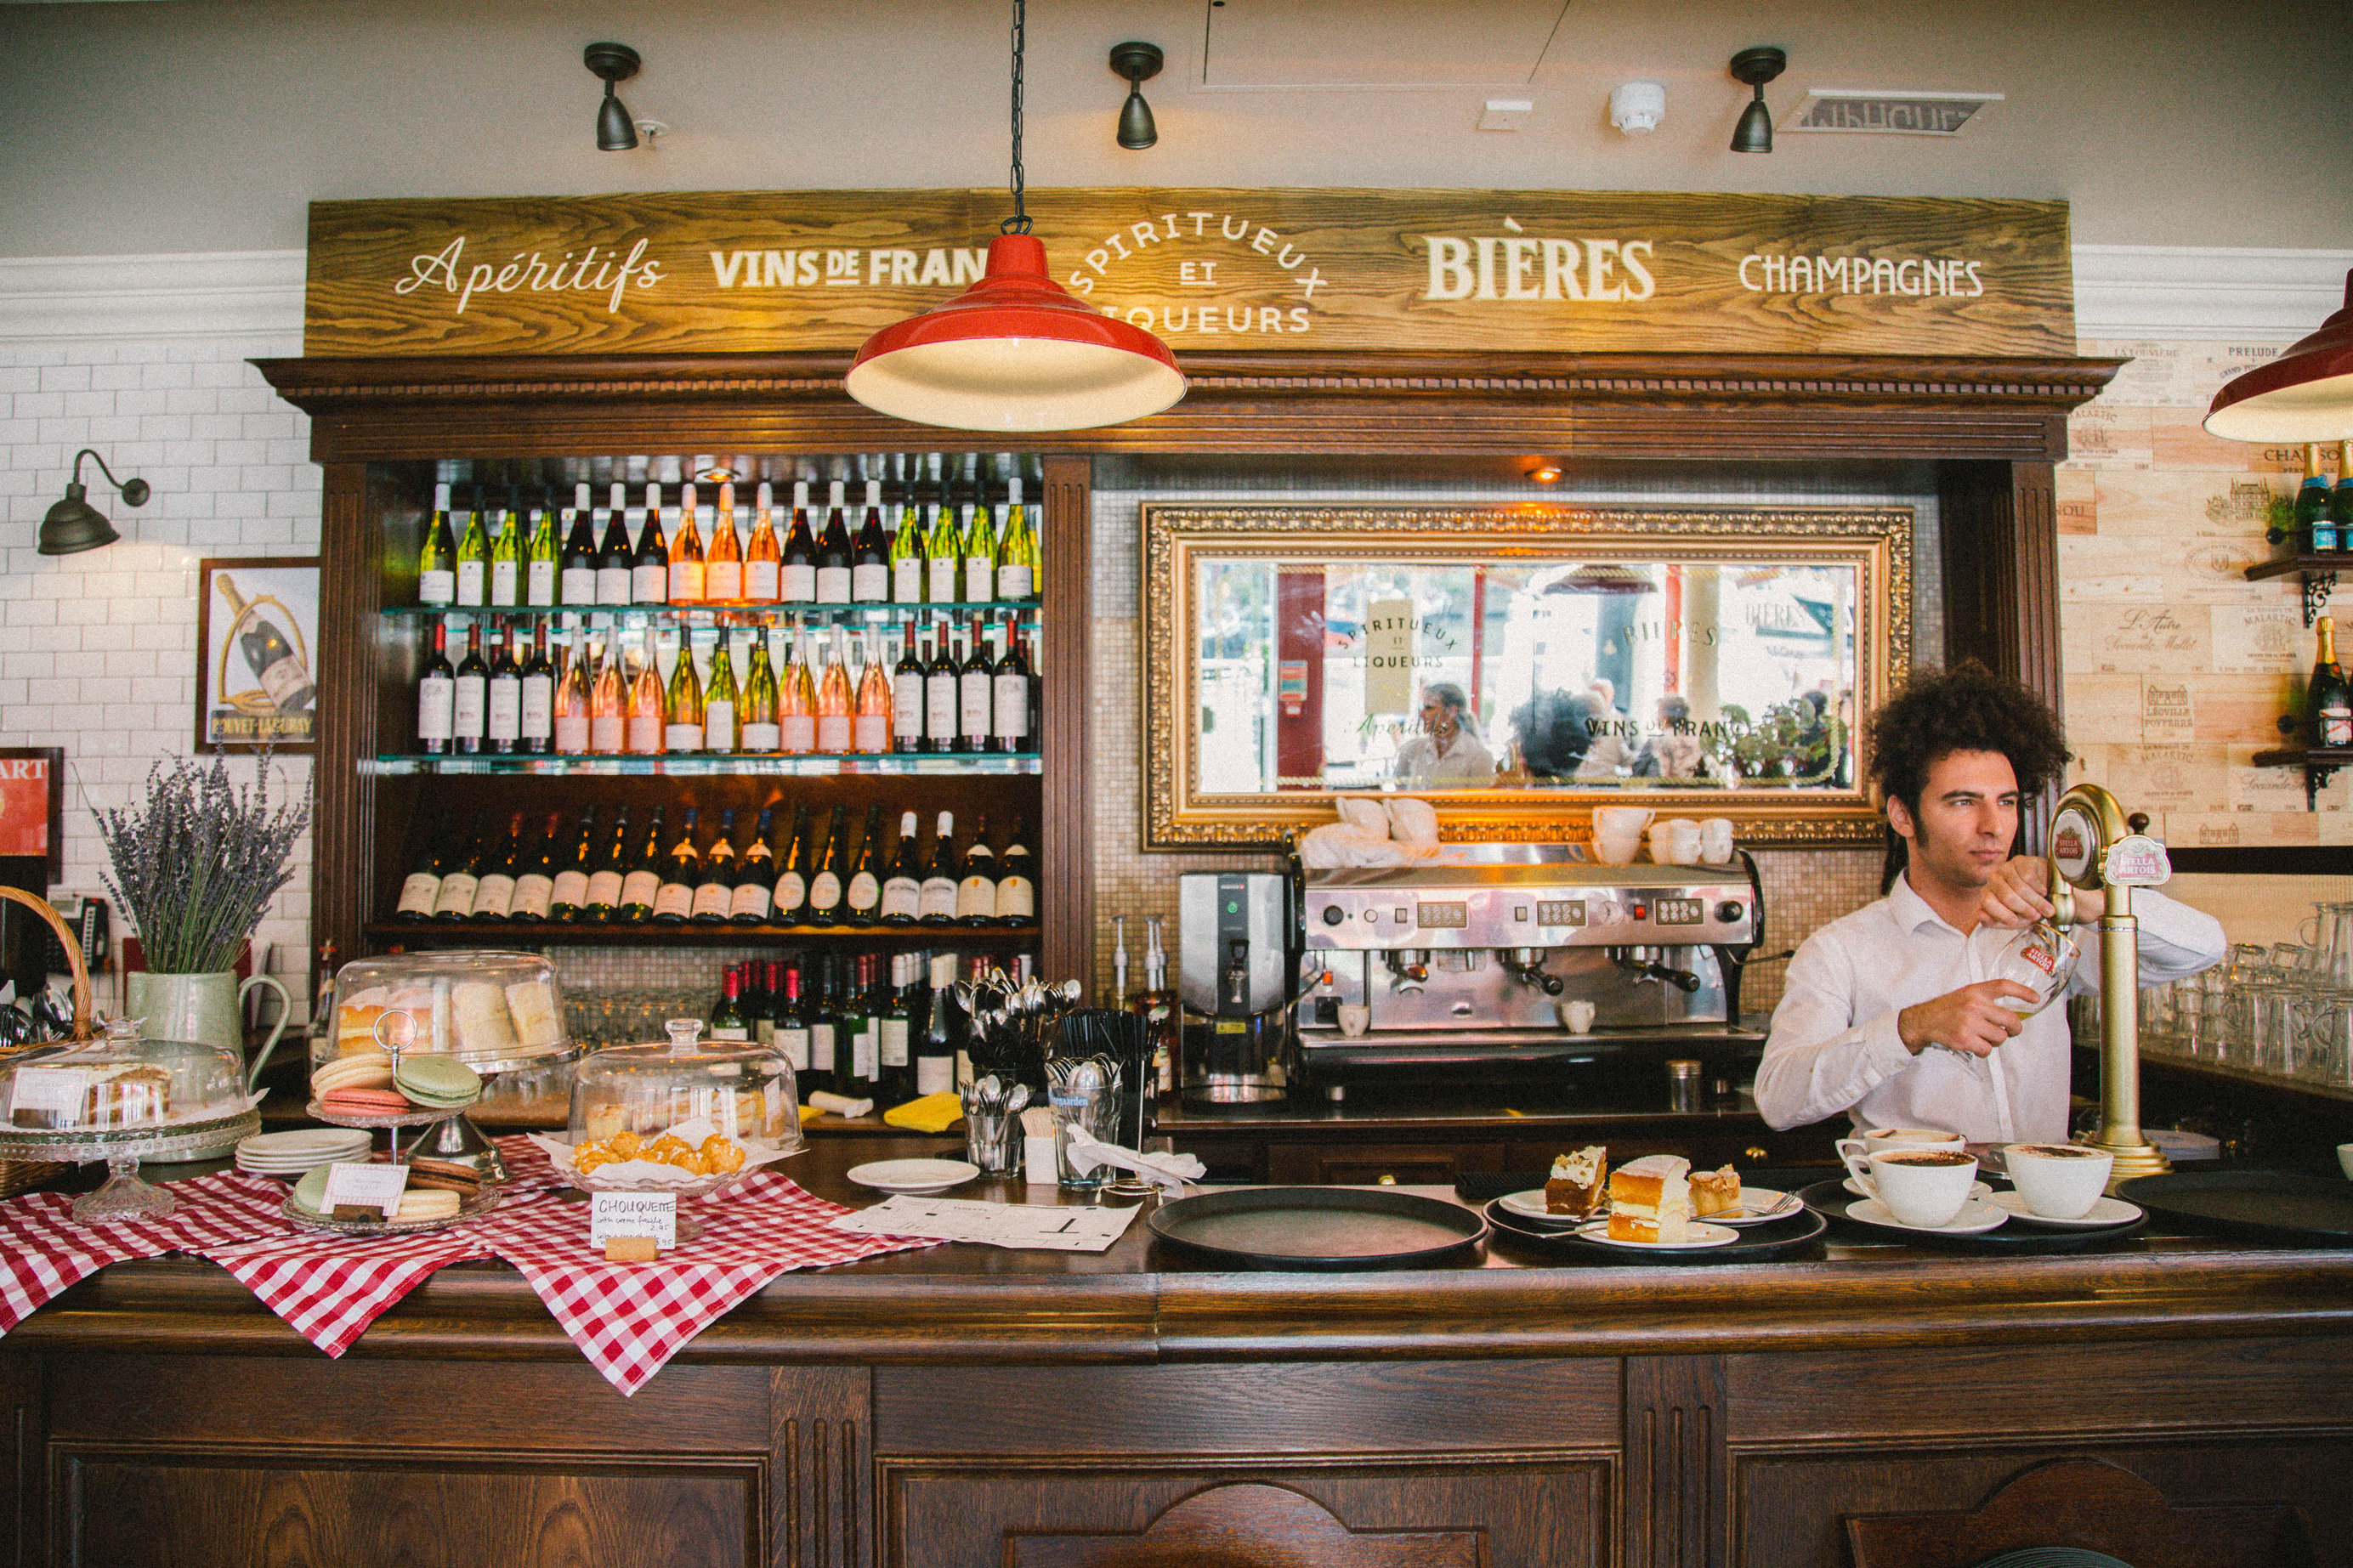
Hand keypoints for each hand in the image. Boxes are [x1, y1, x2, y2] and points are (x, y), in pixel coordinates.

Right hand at [1897, 979, 2041, 1056]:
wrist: (1922, 1021)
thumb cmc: (1945, 1010)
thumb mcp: (1964, 996)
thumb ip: (1985, 1000)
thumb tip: (2009, 1014)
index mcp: (1975, 991)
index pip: (2003, 986)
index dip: (2022, 991)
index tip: (2035, 998)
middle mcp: (1973, 1004)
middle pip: (2009, 1018)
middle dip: (2015, 1028)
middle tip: (2011, 1031)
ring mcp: (1969, 1022)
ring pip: (2000, 1037)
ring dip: (1995, 1041)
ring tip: (1984, 1038)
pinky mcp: (1964, 1039)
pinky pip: (1987, 1049)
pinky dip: (1984, 1050)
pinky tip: (1975, 1045)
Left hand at [1976, 855, 2103, 928]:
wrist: (2047, 890)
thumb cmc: (2028, 906)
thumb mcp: (2015, 919)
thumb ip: (1997, 922)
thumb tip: (1984, 919)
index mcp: (1988, 894)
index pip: (1987, 903)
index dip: (2002, 914)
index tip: (2016, 921)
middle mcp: (1993, 879)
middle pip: (2007, 896)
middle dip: (2025, 909)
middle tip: (2037, 915)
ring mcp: (2005, 868)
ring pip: (2020, 887)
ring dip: (2036, 901)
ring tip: (2045, 907)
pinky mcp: (2020, 861)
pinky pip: (2029, 877)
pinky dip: (2039, 888)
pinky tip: (2044, 892)